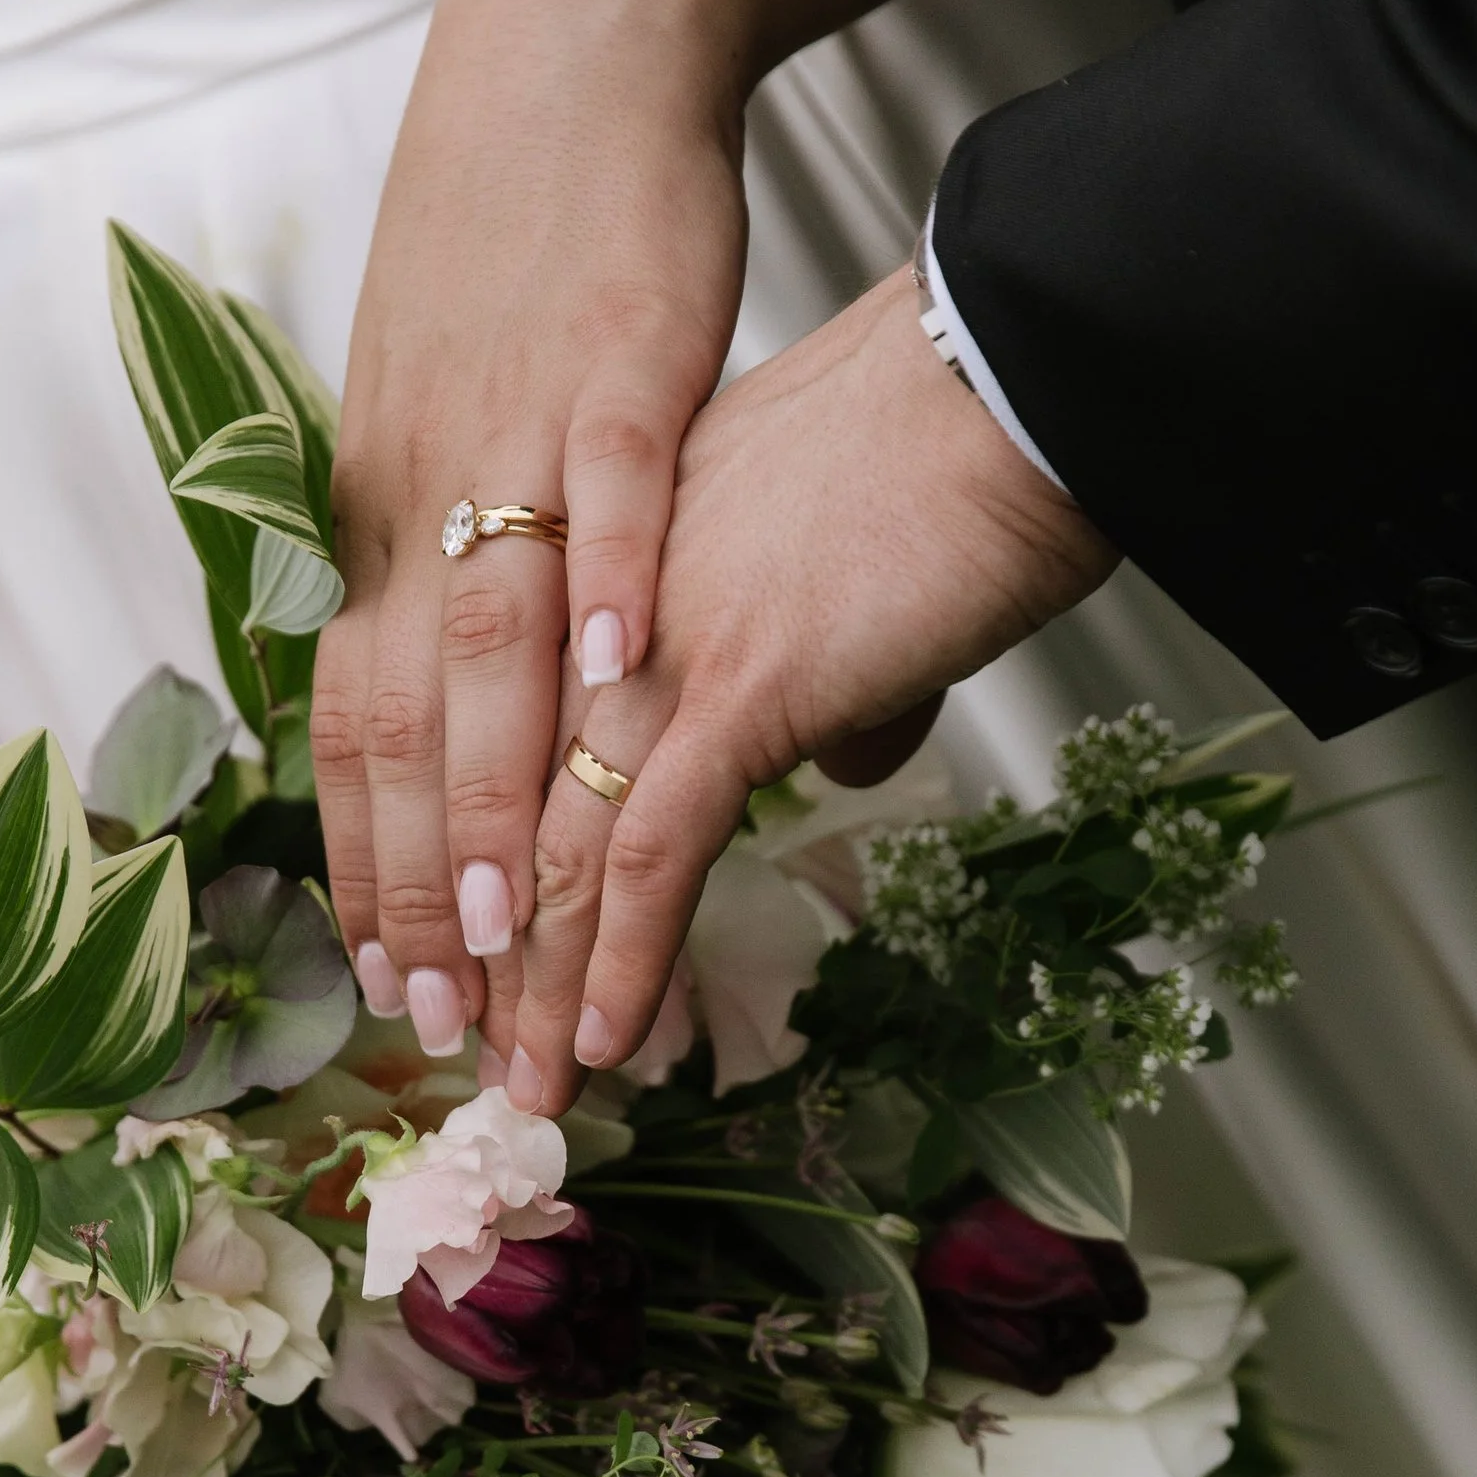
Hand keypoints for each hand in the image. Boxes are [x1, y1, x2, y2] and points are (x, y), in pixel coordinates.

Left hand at [313, 0, 750, 1059]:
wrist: (562, 59)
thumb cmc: (527, 253)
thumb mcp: (469, 421)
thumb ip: (482, 554)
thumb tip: (511, 677)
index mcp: (387, 511)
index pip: (352, 721)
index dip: (362, 857)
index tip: (385, 978)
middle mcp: (426, 486)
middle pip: (407, 710)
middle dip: (417, 876)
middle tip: (439, 1009)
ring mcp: (518, 428)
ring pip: (489, 630)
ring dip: (492, 776)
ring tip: (507, 907)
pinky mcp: (618, 357)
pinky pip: (610, 487)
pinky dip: (610, 580)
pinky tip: (626, 672)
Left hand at [491, 267, 1116, 1101]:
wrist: (1005, 389)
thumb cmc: (952, 457)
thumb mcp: (847, 566)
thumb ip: (823, 661)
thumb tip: (848, 750)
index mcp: (612, 568)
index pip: (510, 734)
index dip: (482, 852)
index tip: (475, 946)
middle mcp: (603, 610)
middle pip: (507, 808)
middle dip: (488, 951)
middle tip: (472, 1051)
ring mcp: (655, 651)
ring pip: (559, 850)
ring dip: (540, 988)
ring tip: (528, 1088)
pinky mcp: (732, 693)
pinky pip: (651, 857)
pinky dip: (623, 963)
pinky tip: (608, 1041)